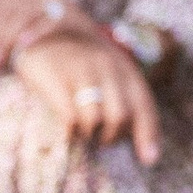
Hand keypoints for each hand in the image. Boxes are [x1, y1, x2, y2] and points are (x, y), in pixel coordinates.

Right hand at [11, 23, 161, 164]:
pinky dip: (71, 131)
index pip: (143, 105)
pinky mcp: (55, 80)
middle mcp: (105, 68)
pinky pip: (69, 118)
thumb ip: (126, 103)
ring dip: (89, 134)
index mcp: (124, 68)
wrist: (44, 32)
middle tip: (101, 140)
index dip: (147, 135)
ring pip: (94, 118)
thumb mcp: (109, 74)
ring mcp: (79, 73)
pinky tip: (68, 129)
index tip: (148, 160)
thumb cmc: (80, 64)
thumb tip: (149, 155)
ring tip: (82, 132)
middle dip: (112, 137)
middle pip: (120, 116)